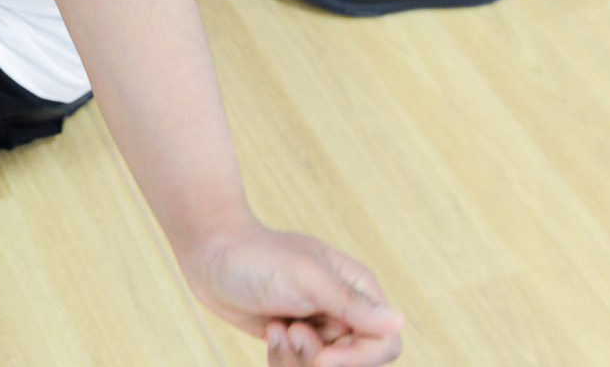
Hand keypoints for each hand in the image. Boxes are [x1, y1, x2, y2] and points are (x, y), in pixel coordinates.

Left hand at [184, 224, 403, 365]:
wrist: (210, 254)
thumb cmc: (257, 256)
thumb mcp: (305, 277)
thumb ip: (351, 303)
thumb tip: (399, 321)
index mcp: (359, 291)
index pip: (385, 344)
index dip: (358, 359)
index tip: (322, 358)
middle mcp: (344, 312)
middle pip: (353, 363)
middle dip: (318, 358)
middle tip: (291, 330)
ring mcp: (318, 327)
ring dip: (296, 359)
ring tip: (277, 328)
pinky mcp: (294, 339)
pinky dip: (282, 359)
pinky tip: (270, 331)